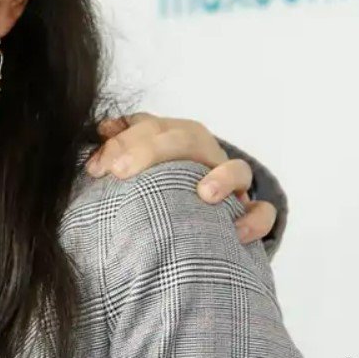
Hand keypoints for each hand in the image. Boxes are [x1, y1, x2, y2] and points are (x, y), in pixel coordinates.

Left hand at [86, 113, 278, 243]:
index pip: (149, 125)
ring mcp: (231, 183)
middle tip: (119, 173)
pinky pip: (263, 212)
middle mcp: (204, 154)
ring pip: (237, 169)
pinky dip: (253, 219)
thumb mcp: (132, 168)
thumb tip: (100, 128)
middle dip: (151, 151)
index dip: (121, 141)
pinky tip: (235, 232)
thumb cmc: (154, 190)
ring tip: (203, 194)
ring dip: (222, 177)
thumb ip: (118, 147)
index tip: (95, 169)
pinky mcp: (249, 212)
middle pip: (186, 138)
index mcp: (172, 137)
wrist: (194, 221)